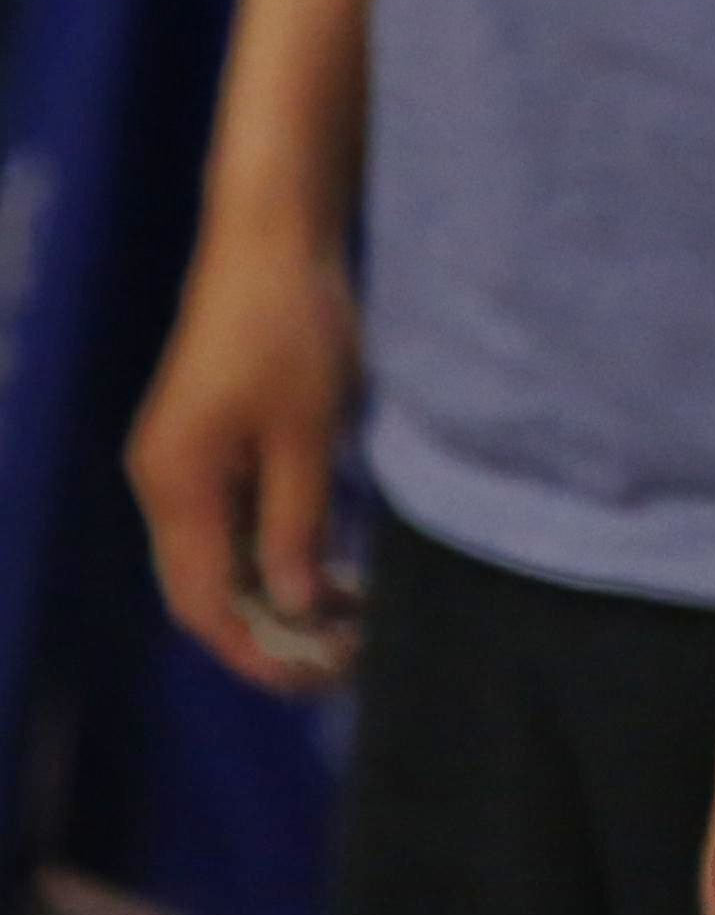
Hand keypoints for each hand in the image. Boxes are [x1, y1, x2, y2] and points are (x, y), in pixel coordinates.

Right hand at [129, 218, 362, 693]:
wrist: (273, 238)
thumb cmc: (293, 325)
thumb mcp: (307, 430)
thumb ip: (295, 521)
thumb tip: (290, 604)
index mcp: (176, 485)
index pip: (201, 602)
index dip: (252, 649)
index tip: (312, 676)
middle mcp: (164, 482)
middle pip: (205, 588)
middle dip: (268, 631)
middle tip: (343, 656)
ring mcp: (183, 461)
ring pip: (222, 557)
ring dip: (276, 593)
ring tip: (350, 617)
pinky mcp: (210, 441)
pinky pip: (234, 520)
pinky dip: (276, 551)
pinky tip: (329, 564)